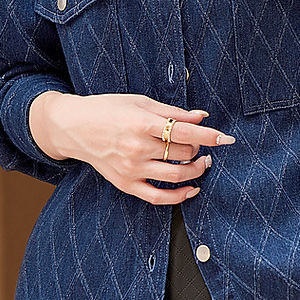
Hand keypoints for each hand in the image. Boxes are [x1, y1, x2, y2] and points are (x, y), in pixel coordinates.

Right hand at [28, 91, 235, 204]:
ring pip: (176, 176)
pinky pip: (158, 197)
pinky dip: (179, 196)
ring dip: (196, 170)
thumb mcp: (140, 102)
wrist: (74, 127)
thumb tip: (202, 116)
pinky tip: (191, 189)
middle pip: (183, 152)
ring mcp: (131, 169)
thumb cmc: (108, 109)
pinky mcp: (126, 184)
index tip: (226, 139)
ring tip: (202, 162)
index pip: (186, 131)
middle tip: (201, 142)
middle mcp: (137, 148)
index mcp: (142, 123)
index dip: (210, 136)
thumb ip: (172, 112)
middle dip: (199, 147)